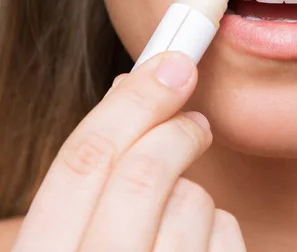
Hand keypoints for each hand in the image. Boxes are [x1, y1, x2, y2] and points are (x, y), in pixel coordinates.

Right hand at [11, 52, 245, 250]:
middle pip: (145, 175)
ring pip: (194, 203)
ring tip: (178, 219)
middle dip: (176, 131)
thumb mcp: (70, 243)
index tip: (172, 63)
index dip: (131, 103)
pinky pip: (226, 237)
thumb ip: (91, 185)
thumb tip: (131, 94)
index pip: (83, 162)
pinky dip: (218, 228)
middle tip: (193, 120)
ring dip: (194, 193)